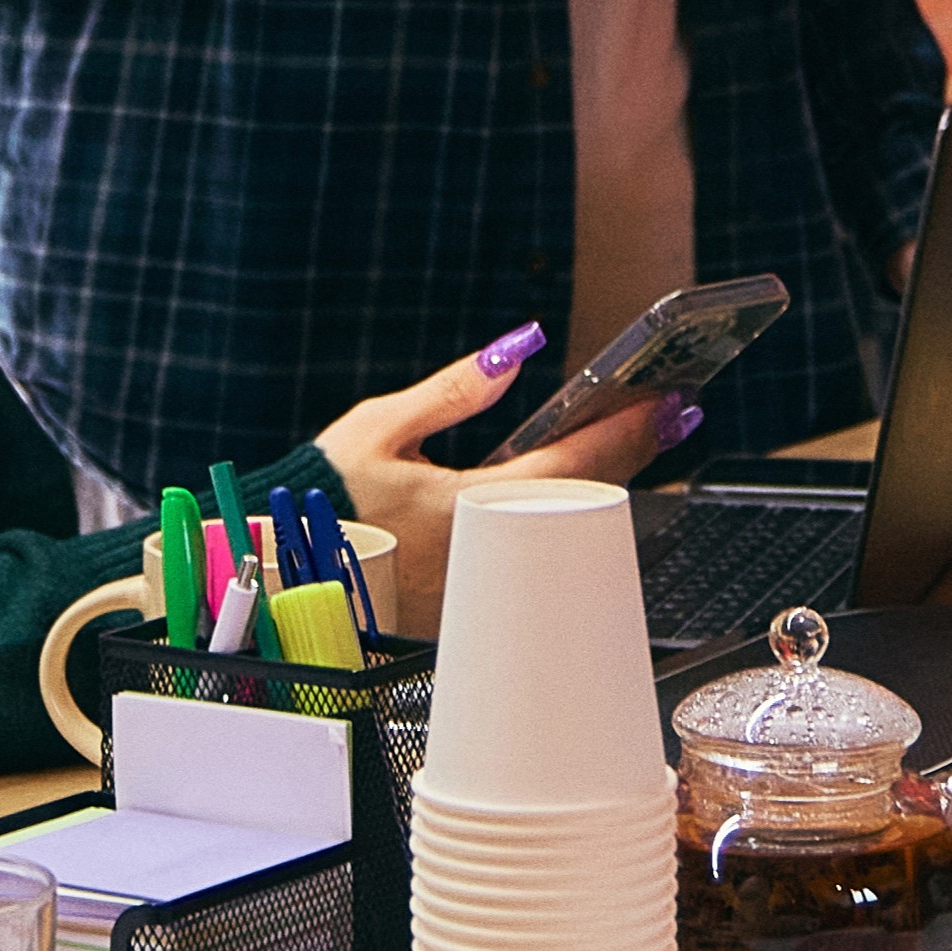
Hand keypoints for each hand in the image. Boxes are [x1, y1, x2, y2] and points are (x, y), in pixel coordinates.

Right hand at [311, 328, 678, 636]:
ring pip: (569, 531)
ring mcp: (486, 584)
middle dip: (636, 453)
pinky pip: (540, 553)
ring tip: (642, 436)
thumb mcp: (377, 430)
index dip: (632, 428)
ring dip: (611, 483)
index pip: (577, 461)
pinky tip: (586, 485)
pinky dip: (570, 515)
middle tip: (676, 412)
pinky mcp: (473, 602)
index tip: (675, 398)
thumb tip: (518, 348)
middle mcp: (489, 553)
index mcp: (472, 508)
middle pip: (589, 499)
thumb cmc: (321, 501)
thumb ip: (453, 390)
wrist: (276, 573)